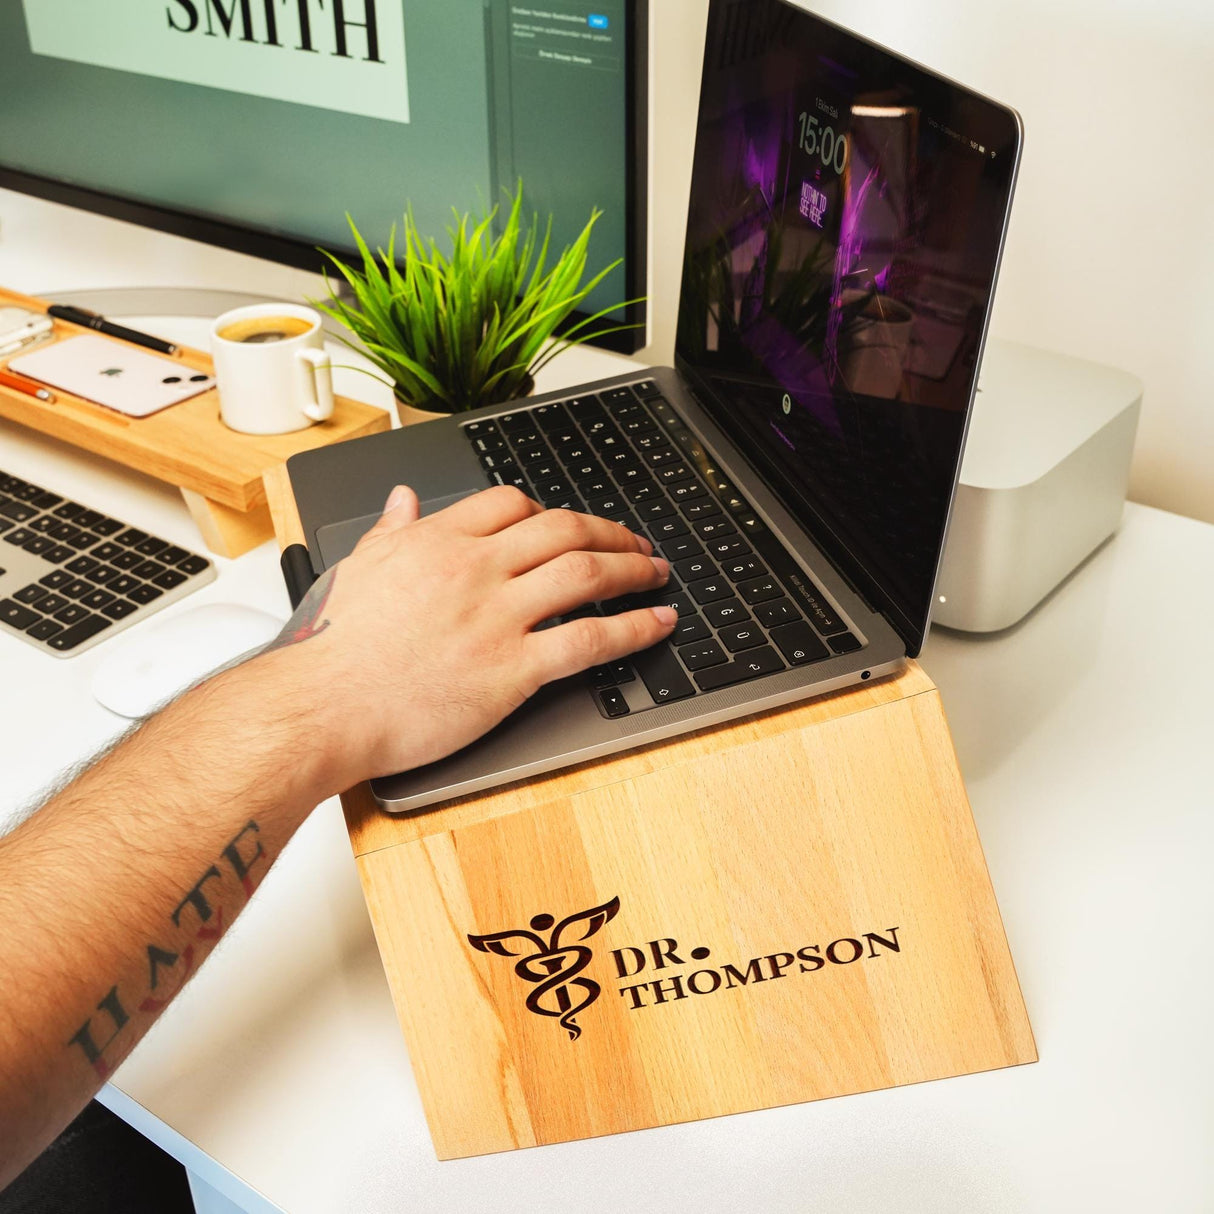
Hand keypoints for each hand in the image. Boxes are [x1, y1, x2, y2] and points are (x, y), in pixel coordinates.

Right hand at [263, 485, 675, 788]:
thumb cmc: (330, 649)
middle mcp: (475, 569)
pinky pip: (590, 639)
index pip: (510, 503)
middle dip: (609, 530)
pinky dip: (634, 628)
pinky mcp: (514, 669)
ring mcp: (498, 616)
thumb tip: (401, 499)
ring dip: (632, 568)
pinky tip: (658, 623)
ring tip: (656, 572)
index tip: (567, 523)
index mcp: (437, 541)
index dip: (549, 510)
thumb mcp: (355, 569)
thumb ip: (388, 530)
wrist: (319, 707)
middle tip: (633, 541)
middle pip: (562, 529)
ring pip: (586, 573)